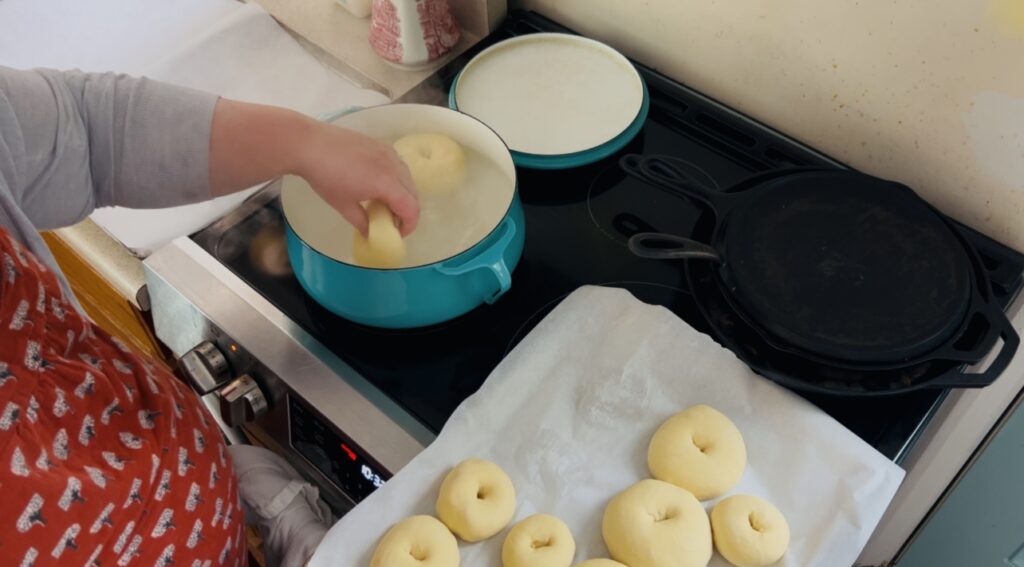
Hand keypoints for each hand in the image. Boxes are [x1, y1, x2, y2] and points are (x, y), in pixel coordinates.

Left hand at [208, 100, 418, 235]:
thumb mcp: (343, 205)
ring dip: (403, 194)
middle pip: (413, 194)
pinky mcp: (380, 144)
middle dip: (407, 211)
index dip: (409, 225)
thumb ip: (362, 222)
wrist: (309, 144)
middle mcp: (393, 167)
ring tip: (386, 203)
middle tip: (392, 222)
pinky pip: (398, 165)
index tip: (397, 234)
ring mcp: (388, 152)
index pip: (411, 209)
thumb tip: (370, 235)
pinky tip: (380, 184)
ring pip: (407, 178)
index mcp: (387, 184)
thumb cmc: (325, 177)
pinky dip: (397, 179)